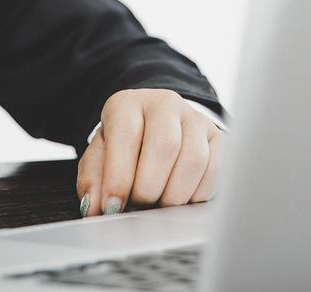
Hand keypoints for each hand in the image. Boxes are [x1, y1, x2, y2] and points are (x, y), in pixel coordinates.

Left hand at [76, 88, 222, 216]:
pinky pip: (215, 172)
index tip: (113, 206)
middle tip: (138, 207)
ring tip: (158, 205)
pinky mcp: (217, 137)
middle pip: (164, 146)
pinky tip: (179, 200)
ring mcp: (195, 118)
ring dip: (174, 195)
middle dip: (149, 188)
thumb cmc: (124, 146)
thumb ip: (93, 180)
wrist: (153, 127)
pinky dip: (195, 196)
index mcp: (128, 104)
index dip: (119, 176)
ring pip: (194, 159)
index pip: (126, 134)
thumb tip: (93, 207)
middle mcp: (165, 104)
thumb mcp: (100, 157)